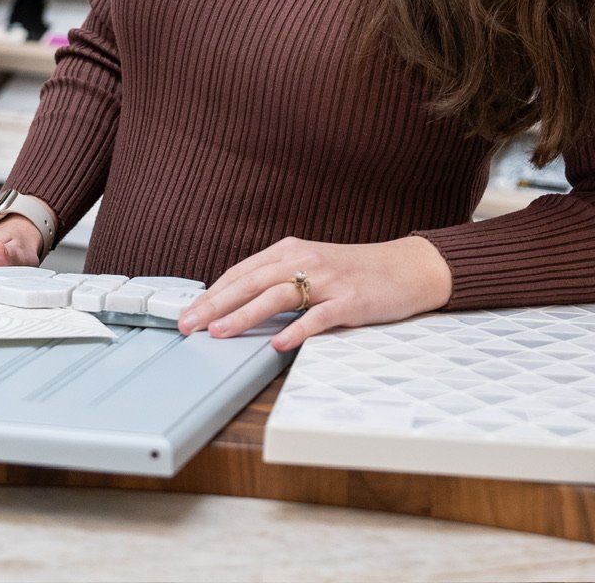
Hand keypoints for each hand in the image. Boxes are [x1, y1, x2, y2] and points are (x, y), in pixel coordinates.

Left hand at [177, 235, 452, 351]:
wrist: (406, 268)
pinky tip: (278, 343)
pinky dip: (296, 330)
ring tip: (220, 333)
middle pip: (250, 282)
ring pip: (276, 296)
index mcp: (289, 251)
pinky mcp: (349, 301)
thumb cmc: (355, 271)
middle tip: (189, 324)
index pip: (241, 272)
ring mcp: (327, 280)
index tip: (188, 312)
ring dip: (244, 315)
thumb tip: (237, 303)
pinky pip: (317, 317)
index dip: (212, 293)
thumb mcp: (311, 266)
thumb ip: (278, 279)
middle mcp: (304, 260)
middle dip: (215, 305)